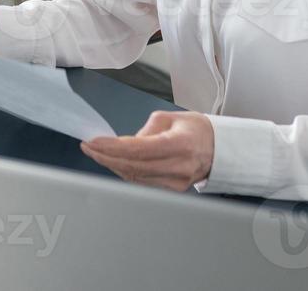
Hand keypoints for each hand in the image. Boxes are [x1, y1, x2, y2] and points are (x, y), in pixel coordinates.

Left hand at [80, 111, 213, 190]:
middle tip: (88, 147)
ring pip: (134, 177)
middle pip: (133, 167)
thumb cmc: (196, 129)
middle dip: (105, 157)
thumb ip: (146, 130)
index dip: (112, 148)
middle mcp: (178, 166)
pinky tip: (114, 161)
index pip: (138, 150)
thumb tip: (125, 143)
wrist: (218, 148)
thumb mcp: (171, 118)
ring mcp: (175, 181)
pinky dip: (124, 171)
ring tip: (96, 152)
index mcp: (179, 144)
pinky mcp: (172, 189)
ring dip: (112, 165)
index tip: (93, 142)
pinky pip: (142, 181)